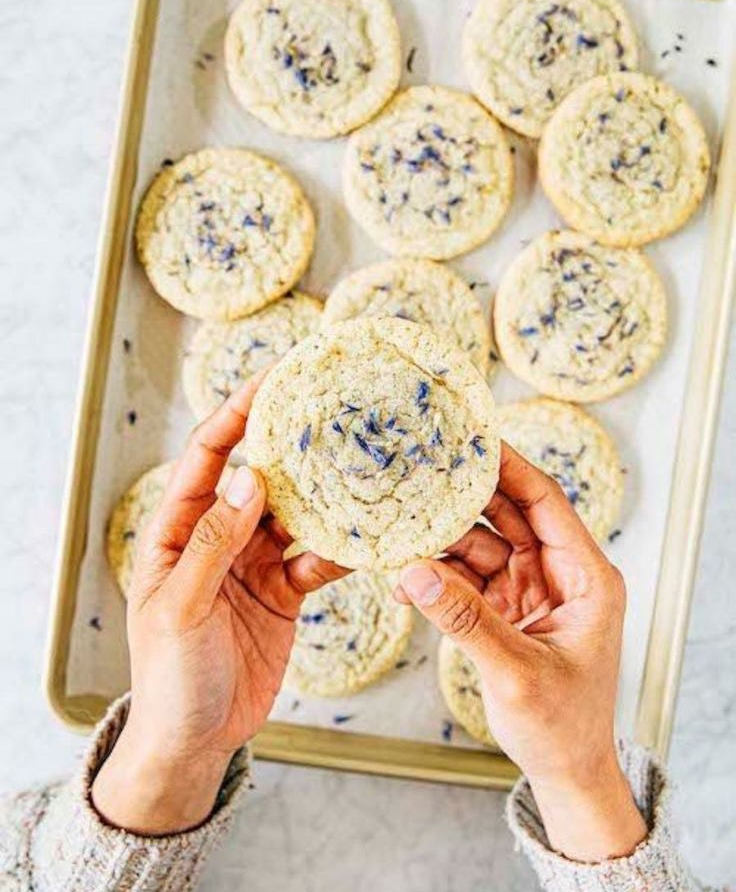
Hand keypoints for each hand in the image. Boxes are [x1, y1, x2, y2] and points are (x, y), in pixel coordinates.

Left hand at [93, 375, 344, 834]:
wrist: (194, 744)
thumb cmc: (169, 678)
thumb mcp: (181, 608)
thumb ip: (214, 543)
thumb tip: (250, 478)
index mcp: (178, 531)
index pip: (209, 457)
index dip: (237, 414)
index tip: (271, 379)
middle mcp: (217, 537)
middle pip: (260, 476)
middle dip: (293, 446)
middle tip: (333, 411)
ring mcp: (253, 564)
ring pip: (295, 514)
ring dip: (325, 495)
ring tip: (363, 467)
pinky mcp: (284, 593)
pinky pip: (316, 557)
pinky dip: (340, 548)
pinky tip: (367, 538)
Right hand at [397, 443, 646, 863]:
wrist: (566, 772)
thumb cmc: (562, 726)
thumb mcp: (516, 672)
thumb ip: (465, 619)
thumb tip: (414, 571)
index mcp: (586, 576)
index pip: (545, 501)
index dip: (509, 465)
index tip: (471, 436)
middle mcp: (558, 572)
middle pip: (506, 513)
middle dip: (462, 493)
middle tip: (418, 466)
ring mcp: (529, 588)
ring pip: (478, 542)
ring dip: (439, 539)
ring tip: (396, 526)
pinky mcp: (504, 608)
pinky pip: (464, 577)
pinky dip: (435, 576)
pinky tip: (401, 579)